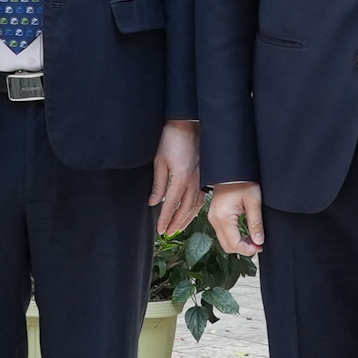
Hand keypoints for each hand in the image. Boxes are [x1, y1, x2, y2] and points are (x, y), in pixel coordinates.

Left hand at [151, 119, 204, 236]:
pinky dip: (196, 208)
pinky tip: (192, 212)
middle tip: (168, 233)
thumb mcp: (159, 161)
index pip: (171, 205)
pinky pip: (201, 196)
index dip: (165, 219)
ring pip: (195, 204)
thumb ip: (158, 184)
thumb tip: (154, 202)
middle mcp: (193, 181)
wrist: (188, 124)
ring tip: (179, 228)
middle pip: (185, 208)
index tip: (160, 230)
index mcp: (180, 178)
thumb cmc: (171, 139)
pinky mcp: (204, 174)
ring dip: (187, 218)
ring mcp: (201, 178)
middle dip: (176, 223)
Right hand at [208, 183, 263, 256]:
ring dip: (239, 243)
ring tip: (253, 239)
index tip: (260, 247)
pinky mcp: (215, 216)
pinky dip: (234, 237)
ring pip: (224, 241)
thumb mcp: (253, 201)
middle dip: (243, 249)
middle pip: (227, 246)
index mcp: (223, 217)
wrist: (231, 169)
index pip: (234, 244)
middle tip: (258, 244)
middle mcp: (214, 220)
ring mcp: (213, 218)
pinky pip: (223, 233)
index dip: (248, 250)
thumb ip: (256, 223)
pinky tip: (245, 233)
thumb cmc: (242, 181)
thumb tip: (259, 241)